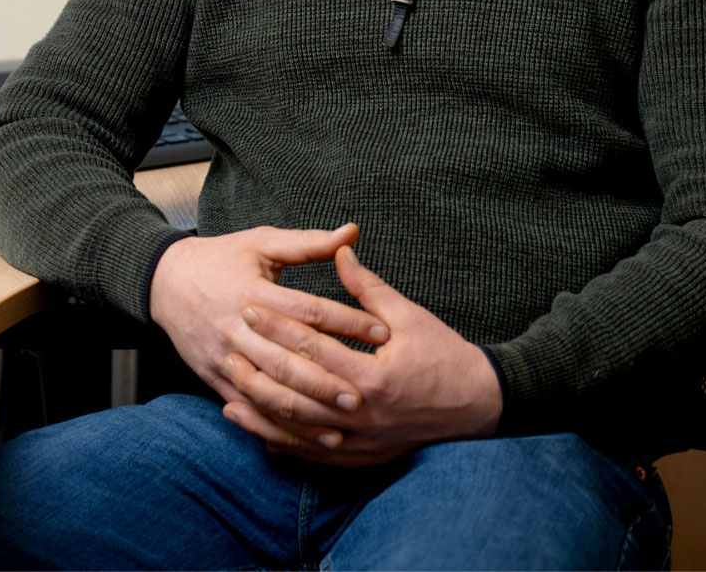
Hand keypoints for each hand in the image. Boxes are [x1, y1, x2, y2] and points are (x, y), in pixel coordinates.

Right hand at [148, 224, 389, 405]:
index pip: (307, 311)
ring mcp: (225, 357)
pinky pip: (250, 407)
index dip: (347, 322)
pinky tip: (305, 435)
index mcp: (253, 291)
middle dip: (327, 379)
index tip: (383, 333)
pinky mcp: (215, 378)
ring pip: (269, 389)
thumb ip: (309, 242)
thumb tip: (352, 232)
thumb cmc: (220, 259)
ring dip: (305, 409)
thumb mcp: (262, 242)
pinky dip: (278, 424)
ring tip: (342, 421)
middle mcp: (238, 327)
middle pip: (288, 358)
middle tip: (365, 393)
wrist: (164, 283)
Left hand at [220, 244, 503, 466]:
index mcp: (372, 376)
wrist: (477, 406)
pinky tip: (259, 432)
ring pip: (298, 430)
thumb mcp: (409, 315)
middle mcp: (362, 414)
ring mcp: (360, 441)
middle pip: (296, 391)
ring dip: (261, 412)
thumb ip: (368, 286)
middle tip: (228, 345)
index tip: (249, 306)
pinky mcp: (361, 456)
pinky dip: (284, 444)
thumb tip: (340, 249)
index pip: (311, 347)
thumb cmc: (444, 355)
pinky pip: (313, 454)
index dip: (277, 325)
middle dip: (259, 368)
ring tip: (230, 393)